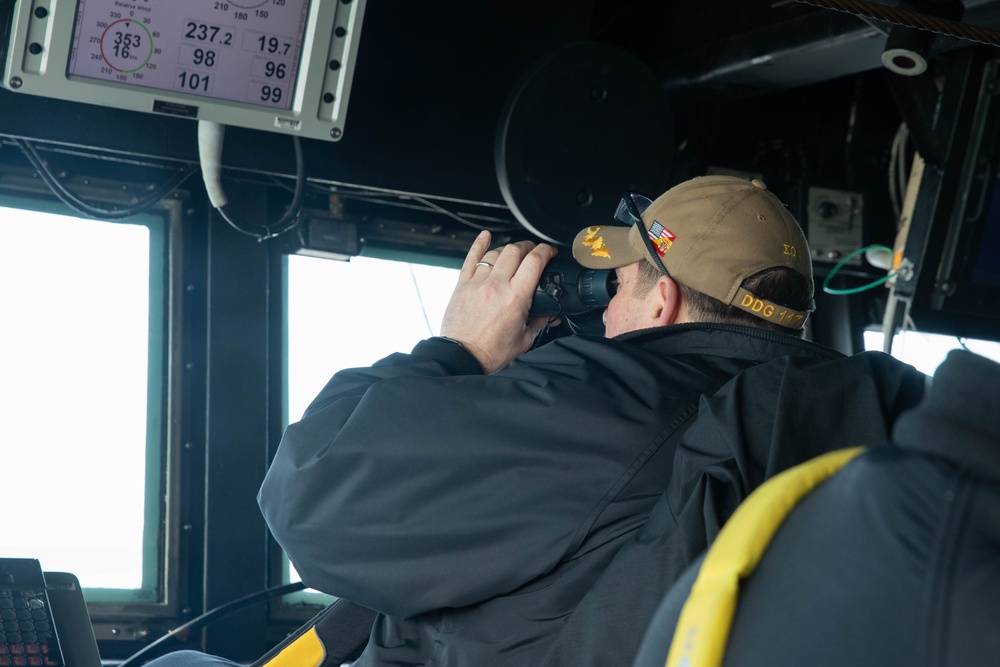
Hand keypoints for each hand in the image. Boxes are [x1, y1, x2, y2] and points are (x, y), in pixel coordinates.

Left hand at [440, 231, 557, 373]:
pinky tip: (485, 236)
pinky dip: (479, 244)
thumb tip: (550, 315)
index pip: (535, 262)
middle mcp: (496, 286)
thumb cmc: (489, 351)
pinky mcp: (462, 285)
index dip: (546, 251)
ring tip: (515, 253)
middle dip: (529, 247)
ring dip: (509, 249)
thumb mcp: (523, 340)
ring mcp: (478, 283)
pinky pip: (471, 258)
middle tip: (534, 252)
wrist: (461, 356)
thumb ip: (539, 323)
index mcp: (515, 299)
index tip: (550, 252)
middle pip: (516, 251)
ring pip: (496, 253)